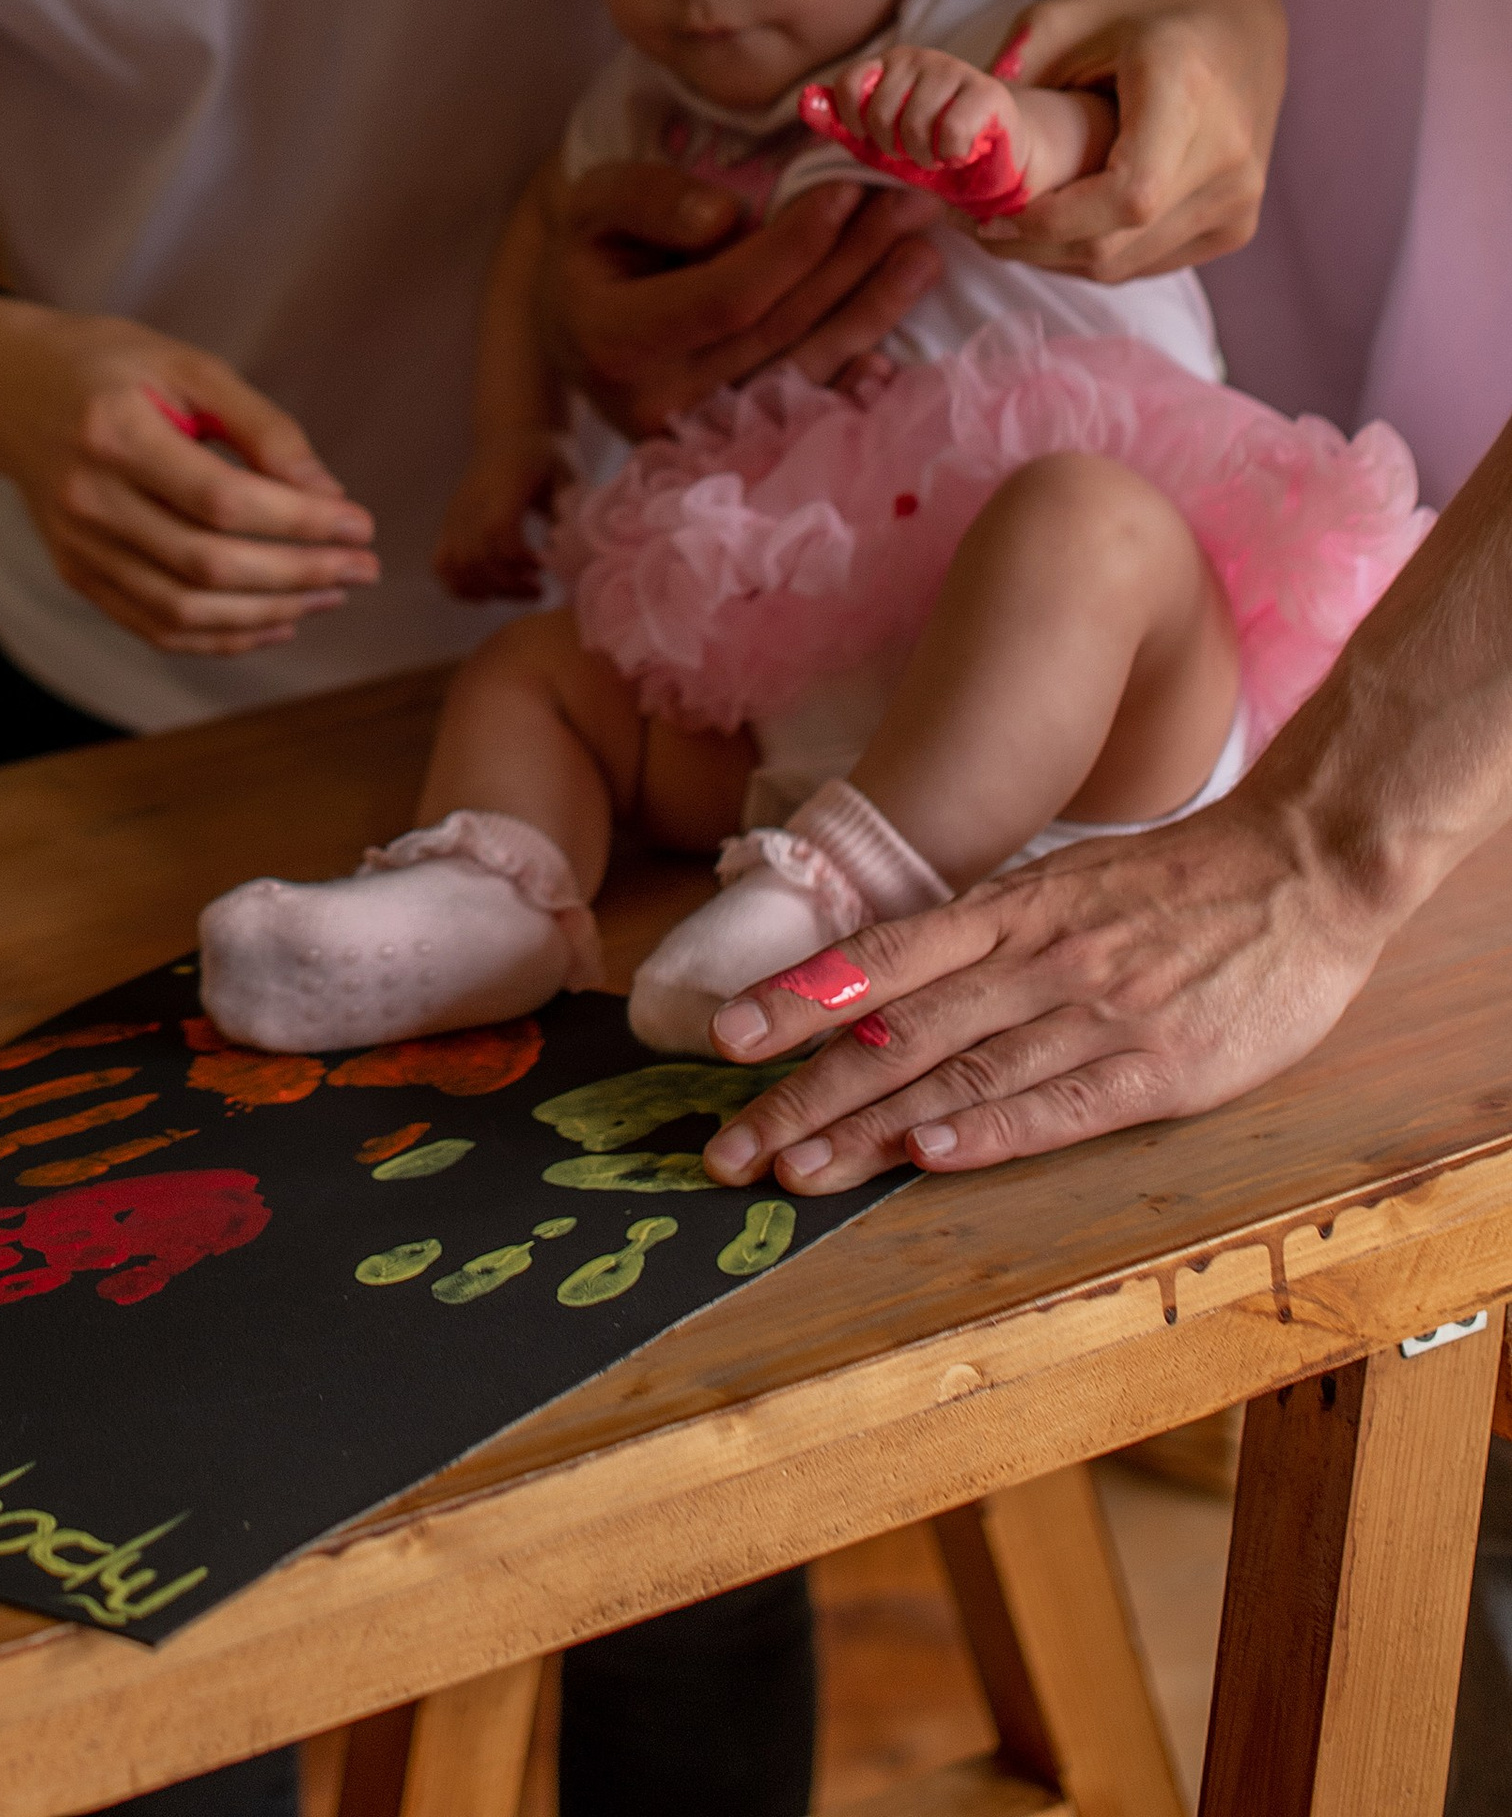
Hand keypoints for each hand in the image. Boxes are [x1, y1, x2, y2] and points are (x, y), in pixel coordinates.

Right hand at [0, 297, 379, 654]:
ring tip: (330, 594)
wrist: (9, 389)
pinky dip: (222, 638)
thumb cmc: (108, 365)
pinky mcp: (78, 575)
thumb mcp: (186, 364)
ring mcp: (78, 547)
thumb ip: (259, 425)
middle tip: (362, 566)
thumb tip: (326, 493)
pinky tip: (276, 622)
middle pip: (206, 564)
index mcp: (114, 430)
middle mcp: (88, 498)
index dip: (299, 522)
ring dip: (270, 613)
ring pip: (183, 611)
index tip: (358, 522)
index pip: (221, 499)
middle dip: (299, 574)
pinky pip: (155, 628)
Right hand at [437, 428, 566, 600]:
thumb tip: (562, 547)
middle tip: (539, 588)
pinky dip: (459, 587)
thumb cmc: (545, 456)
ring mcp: (456, 514)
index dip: (518, 558)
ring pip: (456, 565)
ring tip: (518, 592)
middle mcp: (472, 501)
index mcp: (503, 486)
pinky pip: (441, 563)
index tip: (544, 566)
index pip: (497, 529)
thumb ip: (568, 510)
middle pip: (475, 555)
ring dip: (488, 590)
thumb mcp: (567, 473)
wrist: (512, 434)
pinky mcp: (449, 524)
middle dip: (508, 584)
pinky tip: (488, 594)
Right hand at [543, 162, 942, 440]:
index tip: (845, 192)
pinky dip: (855, 381)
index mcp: (615, 340)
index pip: (727, 298)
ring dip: (872, 310)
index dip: (792, 249)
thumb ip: (647, 200)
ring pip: (805, 370)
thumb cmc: (591, 252)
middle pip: (780, 331)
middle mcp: (658, 402)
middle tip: (912, 204)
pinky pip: (805, 414)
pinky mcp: (731, 447)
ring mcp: (699, 436)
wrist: (575, 325)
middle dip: (852, 263)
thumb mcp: (593, 203)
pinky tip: (896, 348)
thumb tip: (725, 218)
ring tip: (922, 252)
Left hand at [695, 790, 1388, 1193]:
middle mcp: (1037, 958)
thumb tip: (897, 978)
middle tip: (729, 1145)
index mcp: (1011, 909)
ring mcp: (1096, 1014)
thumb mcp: (1067, 884)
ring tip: (795, 1167)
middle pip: (899, 1032)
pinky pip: (1057, 1106)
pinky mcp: (1160, 1069)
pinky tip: (925, 1155)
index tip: (726, 1037)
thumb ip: (991, 932)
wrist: (1306, 866)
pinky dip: (986, 1133)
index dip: (801, 997)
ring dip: (869, 1127)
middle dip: (805, 1090)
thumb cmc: (1179, 883)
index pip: (884, 957)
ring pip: (960, 1075)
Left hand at [805, 44, 1109, 209]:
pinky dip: (950, 154)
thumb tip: (803, 101)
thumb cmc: (935, 147)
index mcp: (891, 64)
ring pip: (914, 124)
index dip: (855, 121)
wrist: (999, 157)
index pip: (850, 84)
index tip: (873, 138)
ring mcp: (956, 72)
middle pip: (879, 110)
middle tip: (915, 152)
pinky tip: (961, 152)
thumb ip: (842, 122)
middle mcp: (921, 58)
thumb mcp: (881, 141)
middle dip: (893, 146)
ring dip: (924, 155)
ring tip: (938, 153)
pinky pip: (950, 131)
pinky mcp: (989, 93)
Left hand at [980, 0, 1284, 280]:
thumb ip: (1015, 70)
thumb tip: (964, 138)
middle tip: (976, 226)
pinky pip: (1152, 262)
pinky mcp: (1238, 223)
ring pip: (1129, 264)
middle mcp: (1227, 155)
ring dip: (1059, 257)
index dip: (1051, 221)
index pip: (1126, 195)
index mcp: (1187, 91)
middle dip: (1035, 246)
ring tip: (1009, 225)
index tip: (991, 215)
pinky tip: (1061, 226)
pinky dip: (1098, 255)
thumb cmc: (1148, 8)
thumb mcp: (1069, 14)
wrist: (1241, 16)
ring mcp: (1240, 196)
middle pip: (1118, 242)